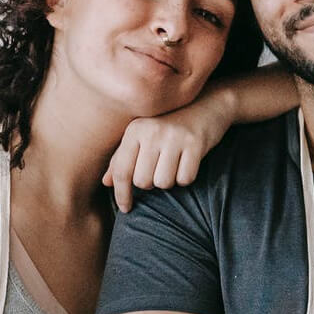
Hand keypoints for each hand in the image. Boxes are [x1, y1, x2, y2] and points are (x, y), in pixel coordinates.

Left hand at [104, 89, 235, 211]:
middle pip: (143, 182)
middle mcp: (153, 131)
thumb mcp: (142, 137)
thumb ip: (122, 158)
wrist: (207, 105)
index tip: (126, 208)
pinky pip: (185, 179)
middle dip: (151, 183)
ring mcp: (175, 137)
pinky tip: (187, 163)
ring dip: (169, 180)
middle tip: (159, 170)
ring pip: (164, 183)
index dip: (121, 194)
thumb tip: (106, 182)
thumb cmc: (169, 127)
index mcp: (135, 129)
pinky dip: (186, 177)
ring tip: (173, 165)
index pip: (122, 171)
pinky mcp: (195, 143)